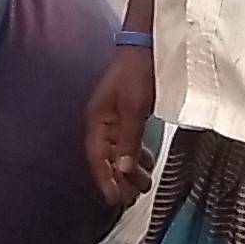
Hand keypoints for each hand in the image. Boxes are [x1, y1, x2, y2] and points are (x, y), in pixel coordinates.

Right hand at [82, 41, 158, 208]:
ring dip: (129, 170)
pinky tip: (146, 162)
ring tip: (144, 184)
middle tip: (134, 197)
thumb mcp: (134, 107)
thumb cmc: (137, 71)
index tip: (115, 199)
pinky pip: (128, 141)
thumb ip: (129, 138)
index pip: (97, 158)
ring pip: (118, 152)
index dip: (105, 180)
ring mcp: (113, 118)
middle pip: (106, 159)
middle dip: (119, 179)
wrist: (147, 43)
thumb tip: (124, 168)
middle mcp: (101, 123)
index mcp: (97, 121)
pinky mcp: (126, 114)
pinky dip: (136, 154)